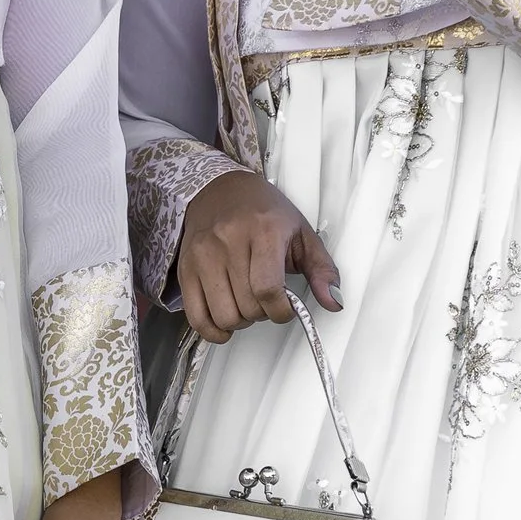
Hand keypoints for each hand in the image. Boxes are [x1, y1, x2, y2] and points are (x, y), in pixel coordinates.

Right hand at [174, 169, 342, 342]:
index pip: (268, 290)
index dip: (282, 311)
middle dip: (263, 313)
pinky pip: (197, 317)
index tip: (286, 308)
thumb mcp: (302, 233)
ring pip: (224, 315)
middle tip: (266, 298)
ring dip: (241, 320)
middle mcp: (229, 241)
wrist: (221, 190)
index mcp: (264, 231)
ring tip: (246, 302)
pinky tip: (225, 321)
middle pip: (247, 307)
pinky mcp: (186, 268)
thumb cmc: (264, 212)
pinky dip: (213, 330)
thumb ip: (322, 270)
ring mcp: (204, 256)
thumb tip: (334, 302)